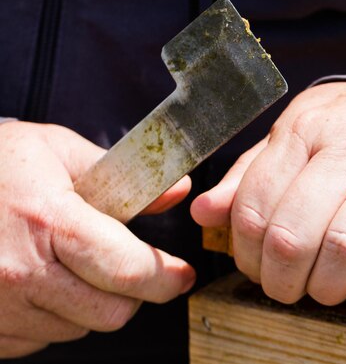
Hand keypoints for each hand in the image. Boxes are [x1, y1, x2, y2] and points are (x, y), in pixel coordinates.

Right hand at [0, 121, 194, 357]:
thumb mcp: (58, 151)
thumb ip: (123, 175)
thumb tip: (178, 190)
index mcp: (47, 221)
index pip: (127, 270)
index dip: (166, 278)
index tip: (182, 276)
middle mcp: (18, 271)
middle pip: (111, 312)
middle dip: (134, 293)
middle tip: (133, 271)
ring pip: (78, 328)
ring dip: (90, 303)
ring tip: (72, 265)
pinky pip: (40, 339)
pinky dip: (53, 316)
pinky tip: (41, 282)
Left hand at [192, 82, 345, 305]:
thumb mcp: (299, 139)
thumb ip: (251, 176)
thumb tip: (204, 213)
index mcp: (307, 126)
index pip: (254, 203)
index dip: (246, 251)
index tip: (256, 267)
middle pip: (295, 231)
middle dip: (282, 278)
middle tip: (288, 288)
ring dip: (328, 284)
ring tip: (327, 287)